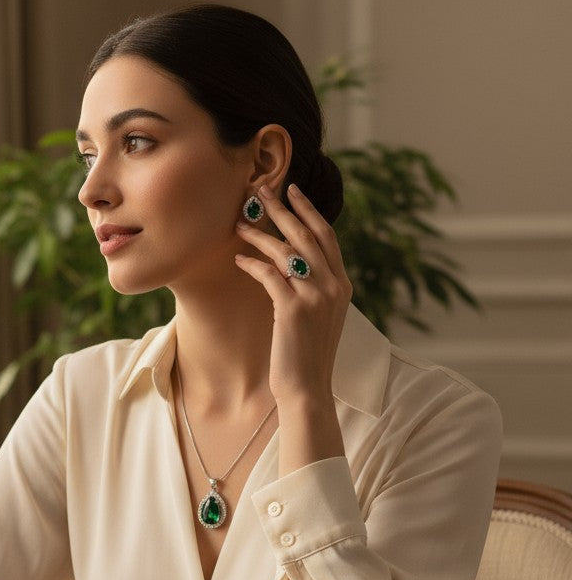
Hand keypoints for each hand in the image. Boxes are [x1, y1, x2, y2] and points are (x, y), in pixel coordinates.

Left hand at [234, 183, 350, 407]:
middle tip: (260, 191)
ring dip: (260, 234)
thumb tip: (292, 266)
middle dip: (282, 209)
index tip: (292, 191)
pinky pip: (269, 275)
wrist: (308, 388)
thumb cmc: (306, 355)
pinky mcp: (294, 309)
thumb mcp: (318, 317)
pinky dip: (252, 264)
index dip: (308, 210)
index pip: (326, 236)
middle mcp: (333, 285)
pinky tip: (238, 260)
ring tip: (240, 223)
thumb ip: (313, 289)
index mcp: (342, 284)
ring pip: (286, 251)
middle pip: (306, 234)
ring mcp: (315, 296)